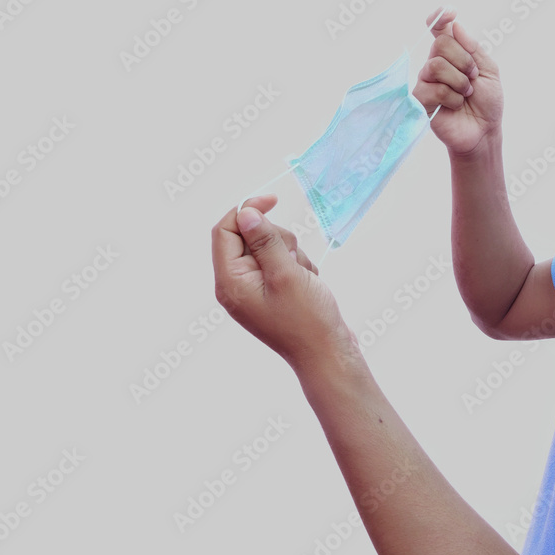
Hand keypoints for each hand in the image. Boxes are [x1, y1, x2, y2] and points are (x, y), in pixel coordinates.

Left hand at [211, 195, 361, 374]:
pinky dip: (298, 266)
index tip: (273, 199)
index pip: (226, 231)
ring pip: (270, 247)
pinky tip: (308, 284)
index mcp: (231, 281)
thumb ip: (264, 241)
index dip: (247, 210)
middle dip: (278, 239)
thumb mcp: (286, 274)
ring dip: (292, 253)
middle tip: (294, 260)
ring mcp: (255, 288)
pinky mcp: (272, 291)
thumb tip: (245, 213)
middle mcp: (237, 284)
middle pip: (250, 236)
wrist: (328, 354)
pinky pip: (282, 262)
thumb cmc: (308, 320)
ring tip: (304, 278)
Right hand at [412, 6, 503, 157]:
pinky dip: (451, 97)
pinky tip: (455, 106)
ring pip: (435, 65)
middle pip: (440, 44)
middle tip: (472, 78)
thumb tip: (455, 26)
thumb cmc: (487, 103)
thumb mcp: (489, 71)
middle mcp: (436, 64)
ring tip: (465, 94)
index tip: (450, 13)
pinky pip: (431, 88)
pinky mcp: (420, 100)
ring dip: (458, 81)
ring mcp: (426, 82)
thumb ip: (473, 48)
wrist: (484, 131)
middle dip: (463, 61)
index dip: (440, 17)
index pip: (439, 29)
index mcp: (453, 54)